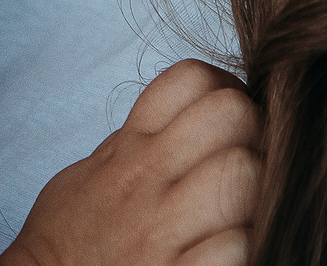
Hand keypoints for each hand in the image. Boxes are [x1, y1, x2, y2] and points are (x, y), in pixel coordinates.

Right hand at [0, 60, 260, 265]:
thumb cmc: (71, 233)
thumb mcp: (93, 169)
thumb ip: (138, 141)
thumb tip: (189, 115)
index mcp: (129, 147)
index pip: (192, 78)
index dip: (224, 91)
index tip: (224, 123)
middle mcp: (146, 178)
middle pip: (232, 114)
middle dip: (253, 134)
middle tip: (245, 165)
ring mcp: (161, 228)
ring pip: (244, 173)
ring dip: (255, 193)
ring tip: (240, 211)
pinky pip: (238, 245)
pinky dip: (243, 247)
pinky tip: (226, 251)